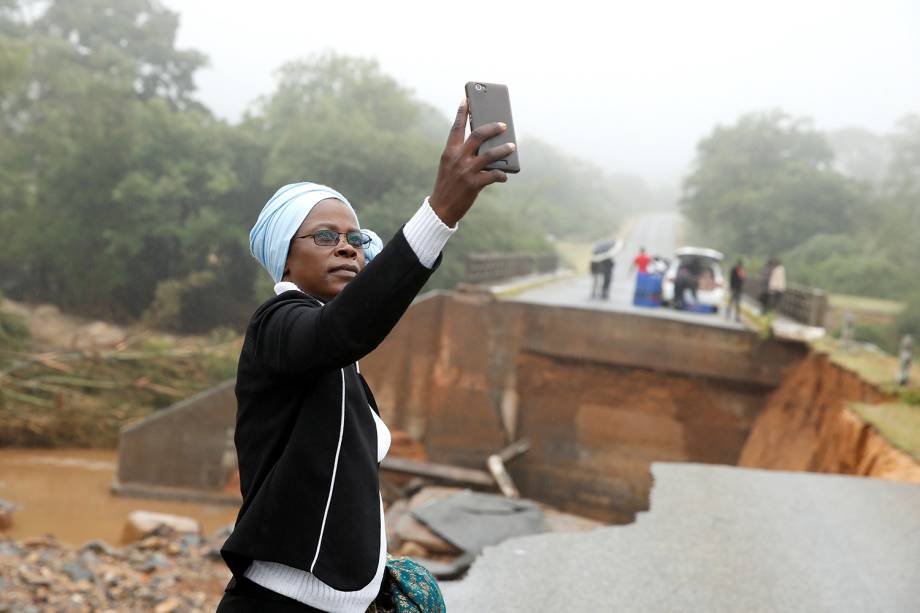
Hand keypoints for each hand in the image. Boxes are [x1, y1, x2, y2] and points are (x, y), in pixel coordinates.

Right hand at [429, 99, 515, 226]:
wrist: (440, 209)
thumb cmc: (448, 185)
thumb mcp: (449, 166)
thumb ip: (462, 155)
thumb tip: (486, 147)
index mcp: (449, 152)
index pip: (456, 128)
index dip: (462, 112)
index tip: (467, 99)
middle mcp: (457, 159)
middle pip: (477, 136)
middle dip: (492, 128)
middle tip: (503, 125)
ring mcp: (466, 171)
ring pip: (490, 154)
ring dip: (503, 149)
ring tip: (512, 146)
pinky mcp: (474, 184)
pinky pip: (493, 175)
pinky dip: (501, 174)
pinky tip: (504, 176)